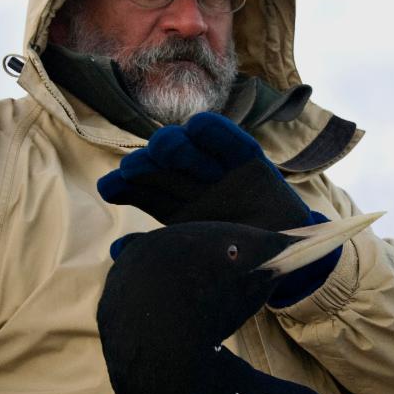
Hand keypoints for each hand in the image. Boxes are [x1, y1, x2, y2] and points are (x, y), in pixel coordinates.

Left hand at [98, 112, 340, 305]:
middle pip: (156, 166)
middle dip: (141, 164)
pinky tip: (197, 128)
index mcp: (175, 210)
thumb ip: (156, 251)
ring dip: (170, 145)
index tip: (109, 188)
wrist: (285, 262)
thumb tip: (115, 249)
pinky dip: (209, 129)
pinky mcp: (245, 160)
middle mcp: (191, 187)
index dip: (122, 184)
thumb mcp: (191, 259)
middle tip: (133, 170)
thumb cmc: (235, 266)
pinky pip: (223, 136)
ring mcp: (217, 171)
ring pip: (182, 146)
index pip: (141, 189)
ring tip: (167, 154)